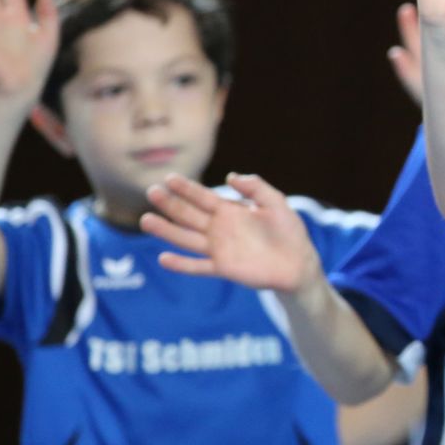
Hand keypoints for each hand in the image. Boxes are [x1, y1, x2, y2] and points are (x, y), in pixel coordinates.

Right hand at [142, 173, 319, 293]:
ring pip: (187, 239)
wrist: (299, 264)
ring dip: (167, 230)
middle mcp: (220, 229)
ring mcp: (219, 249)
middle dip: (170, 204)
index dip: (187, 188)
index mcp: (230, 211)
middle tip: (151, 192)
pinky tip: (163, 258)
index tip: (168, 178)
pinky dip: (181, 264)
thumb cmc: (289, 232)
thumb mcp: (276, 203)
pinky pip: (198, 267)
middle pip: (189, 215)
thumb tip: (231, 176)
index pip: (203, 197)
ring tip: (146, 220)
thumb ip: (256, 187)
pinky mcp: (223, 268)